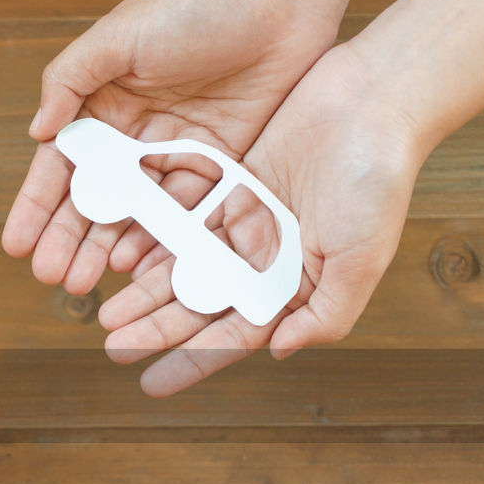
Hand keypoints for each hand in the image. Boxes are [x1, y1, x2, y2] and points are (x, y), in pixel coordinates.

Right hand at [1, 0, 357, 293]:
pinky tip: (139, 268)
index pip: (61, 166)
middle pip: (94, 200)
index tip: (17, 244)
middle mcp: (134, 136)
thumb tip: (35, 132)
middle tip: (50, 275)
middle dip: (68, 240)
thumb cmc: (200, 5)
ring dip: (106, 250)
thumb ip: (70, 79)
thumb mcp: (120, 35)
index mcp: (103, 105)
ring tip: (84, 281)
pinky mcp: (219, 167)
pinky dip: (161, 243)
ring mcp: (175, 155)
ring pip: (134, 216)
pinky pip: (185, 214)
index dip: (37, 206)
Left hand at [98, 44, 424, 395]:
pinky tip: (119, 258)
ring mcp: (244, 223)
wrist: (374, 98)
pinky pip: (181, 218)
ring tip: (105, 311)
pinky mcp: (228, 185)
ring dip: (144, 290)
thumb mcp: (361, 257)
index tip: (150, 385)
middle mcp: (265, 260)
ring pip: (183, 265)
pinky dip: (152, 238)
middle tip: (112, 346)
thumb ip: (326, 313)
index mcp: (296, 286)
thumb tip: (277, 351)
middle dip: (155, 329)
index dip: (191, 361)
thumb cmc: (378, 179)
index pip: (234, 336)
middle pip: (199, 305)